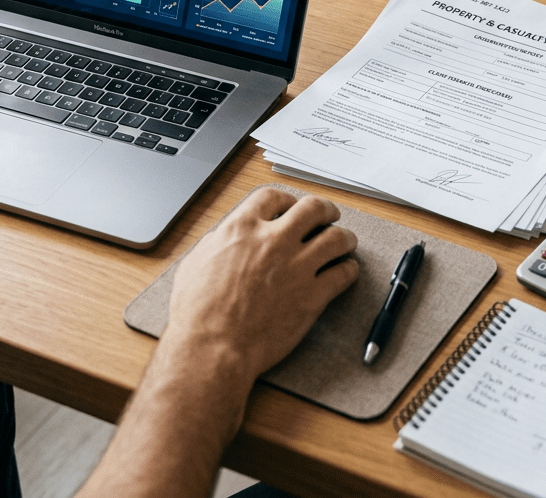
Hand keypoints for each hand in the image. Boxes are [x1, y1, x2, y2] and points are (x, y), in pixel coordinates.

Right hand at [164, 188, 358, 387]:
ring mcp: (296, 267)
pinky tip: (347, 271)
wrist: (213, 347)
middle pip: (312, 208)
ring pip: (335, 238)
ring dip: (344, 237)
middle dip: (324, 209)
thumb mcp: (197, 262)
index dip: (286, 199)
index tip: (291, 206)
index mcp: (243, 228)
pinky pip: (342, 274)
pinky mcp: (312, 296)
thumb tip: (226, 238)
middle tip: (329, 215)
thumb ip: (218, 243)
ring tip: (346, 241)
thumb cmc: (197, 311)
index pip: (273, 197)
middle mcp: (273, 241)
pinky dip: (348, 270)